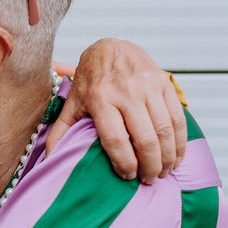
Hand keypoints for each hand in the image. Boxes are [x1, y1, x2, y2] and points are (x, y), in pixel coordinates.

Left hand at [45, 38, 185, 182]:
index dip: (124, 162)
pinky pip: (178, 117)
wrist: (111, 48)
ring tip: (162, 172)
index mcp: (100, 99)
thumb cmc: (90, 81)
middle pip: (145, 138)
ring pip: (164, 130)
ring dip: (167, 157)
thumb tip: (48, 160)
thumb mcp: (71, 103)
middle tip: (148, 180)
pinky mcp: (164, 83)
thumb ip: (60, 131)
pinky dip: (180, 142)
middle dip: (149, 165)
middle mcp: (126, 92)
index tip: (127, 176)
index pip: (115, 138)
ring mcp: (148, 87)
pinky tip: (176, 157)